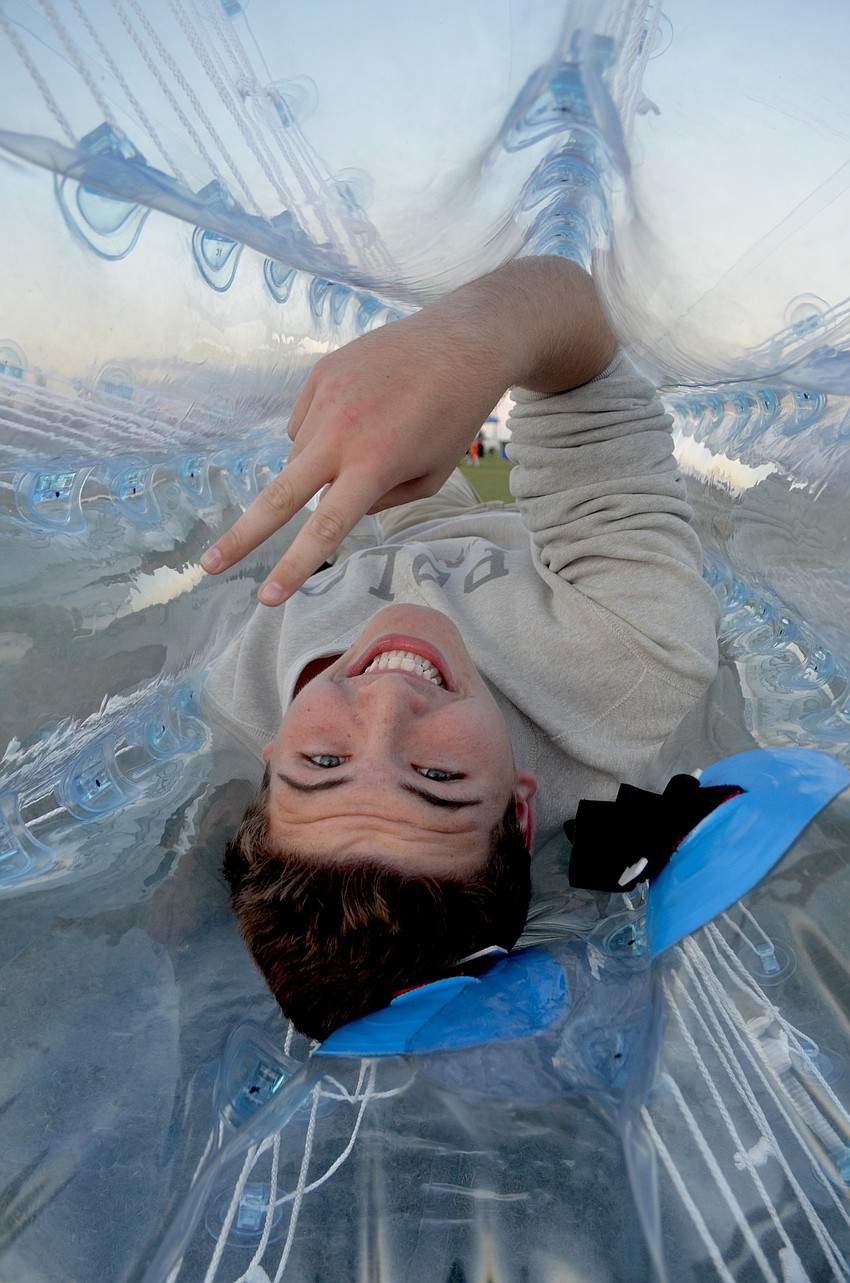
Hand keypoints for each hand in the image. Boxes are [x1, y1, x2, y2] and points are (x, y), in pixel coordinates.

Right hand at [200, 258, 614, 603]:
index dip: (293, 567)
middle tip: (209, 566)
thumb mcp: (431, 476)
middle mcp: (340, 431)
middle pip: (278, 496)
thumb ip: (380, 501)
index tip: (266, 598)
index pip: (324, 528)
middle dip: (241, 537)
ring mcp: (325, 397)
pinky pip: (304, 422)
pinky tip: (358, 416)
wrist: (465, 340)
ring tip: (367, 444)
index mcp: (374, 465)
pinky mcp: (320, 373)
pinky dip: (320, 434)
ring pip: (297, 456)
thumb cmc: (455, 417)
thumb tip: (332, 506)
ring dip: (314, 470)